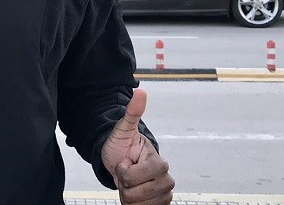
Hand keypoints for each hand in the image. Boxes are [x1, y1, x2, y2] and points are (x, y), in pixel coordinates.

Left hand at [100, 88, 174, 204]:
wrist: (118, 163)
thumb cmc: (121, 146)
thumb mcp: (122, 130)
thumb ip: (132, 112)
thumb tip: (141, 91)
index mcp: (159, 162)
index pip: (139, 175)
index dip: (125, 171)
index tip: (125, 162)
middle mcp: (165, 179)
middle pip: (138, 194)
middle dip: (125, 185)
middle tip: (126, 173)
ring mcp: (164, 194)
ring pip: (139, 204)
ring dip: (127, 196)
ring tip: (128, 183)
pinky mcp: (160, 204)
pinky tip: (133, 195)